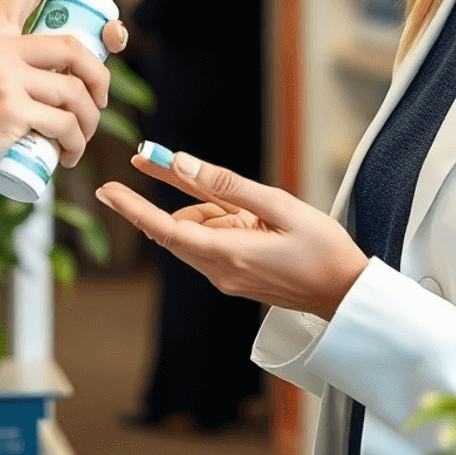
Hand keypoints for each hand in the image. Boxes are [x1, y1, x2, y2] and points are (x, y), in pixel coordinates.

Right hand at [0, 0, 128, 210]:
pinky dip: (76, 143)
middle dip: (99, 77)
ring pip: (74, 91)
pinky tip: (68, 156)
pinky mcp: (11, 110)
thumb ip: (6, 63)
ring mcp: (1, 77)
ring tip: (78, 141)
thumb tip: (62, 69)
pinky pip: (65, 123)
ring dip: (88, 121)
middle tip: (99, 102)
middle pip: (71, 47)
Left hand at [96, 150, 368, 320]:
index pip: (165, 229)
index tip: (107, 190)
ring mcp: (227, 277)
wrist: (348, 295)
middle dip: (183, 195)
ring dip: (215, 210)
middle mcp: (220, 270)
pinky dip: (225, 222)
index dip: (133, 208)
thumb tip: (183, 167)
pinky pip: (215, 241)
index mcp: (228, 254)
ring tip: (264, 214)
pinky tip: (259, 221)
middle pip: (180, 225)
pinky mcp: (236, 276)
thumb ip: (228, 186)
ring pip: (199, 231)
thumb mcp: (280, 206)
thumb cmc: (323, 250)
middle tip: (166, 159)